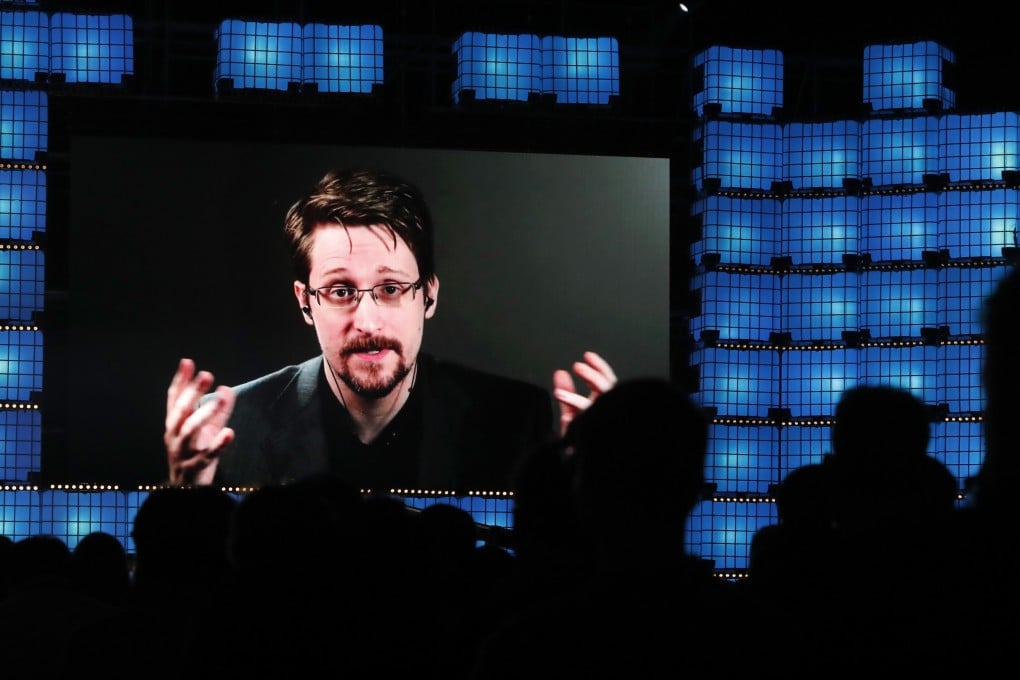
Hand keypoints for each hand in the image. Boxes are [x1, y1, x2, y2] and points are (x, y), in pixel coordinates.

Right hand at [164, 358, 235, 485]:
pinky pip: (206, 455)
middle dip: (192, 392)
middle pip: (180, 411)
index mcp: (175, 425)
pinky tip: (229, 433)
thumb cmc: (195, 456)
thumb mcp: (207, 430)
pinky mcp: (195, 468)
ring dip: (204, 413)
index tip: (188, 362)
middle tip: (206, 375)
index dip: (181, 381)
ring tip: (219, 400)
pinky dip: (218, 444)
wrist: (185, 492)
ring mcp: (182, 452)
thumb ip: (218, 410)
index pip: (174, 400)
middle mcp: (174, 436)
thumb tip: (226, 388)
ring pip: (189, 430)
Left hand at [552, 351, 617, 436]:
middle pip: (609, 388)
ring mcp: (605, 421)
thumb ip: (566, 394)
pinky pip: (588, 416)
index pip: (609, 381)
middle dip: (593, 375)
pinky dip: (574, 406)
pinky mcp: (597, 433)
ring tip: (562, 387)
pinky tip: (561, 401)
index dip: (600, 367)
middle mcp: (609, 411)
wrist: (581, 468)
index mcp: (606, 405)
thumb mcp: (572, 413)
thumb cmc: (580, 441)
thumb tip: (559, 373)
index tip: (587, 355)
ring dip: (583, 391)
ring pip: (602, 400)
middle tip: (578, 365)